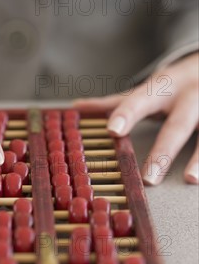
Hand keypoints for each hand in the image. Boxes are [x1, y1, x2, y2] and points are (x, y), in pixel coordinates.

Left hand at [74, 53, 198, 184]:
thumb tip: (76, 107)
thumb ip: (118, 103)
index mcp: (162, 89)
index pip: (140, 100)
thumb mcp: (148, 89)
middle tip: (149, 178)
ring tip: (190, 179)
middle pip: (177, 125)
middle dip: (164, 151)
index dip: (126, 114)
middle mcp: (189, 97)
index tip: (113, 130)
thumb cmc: (174, 84)